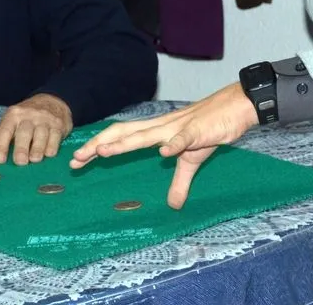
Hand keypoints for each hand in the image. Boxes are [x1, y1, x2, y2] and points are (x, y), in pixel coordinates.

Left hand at [0, 94, 72, 164]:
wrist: (52, 102)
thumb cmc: (23, 119)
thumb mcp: (5, 126)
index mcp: (12, 116)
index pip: (5, 130)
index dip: (1, 145)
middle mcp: (28, 116)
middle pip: (24, 133)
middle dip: (22, 148)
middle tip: (20, 162)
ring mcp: (45, 119)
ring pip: (41, 135)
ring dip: (38, 149)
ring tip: (35, 160)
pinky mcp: (59, 125)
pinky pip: (56, 137)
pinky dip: (52, 147)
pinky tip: (49, 154)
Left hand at [69, 82, 257, 208]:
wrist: (237, 106)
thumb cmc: (211, 129)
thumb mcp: (192, 160)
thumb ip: (179, 181)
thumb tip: (173, 205)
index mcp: (156, 132)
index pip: (121, 137)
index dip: (99, 146)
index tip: (78, 160)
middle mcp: (160, 127)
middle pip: (123, 133)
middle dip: (98, 145)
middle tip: (76, 159)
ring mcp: (177, 128)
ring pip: (145, 135)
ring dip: (123, 143)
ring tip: (102, 151)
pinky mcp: (197, 131)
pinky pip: (183, 138)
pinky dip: (173, 144)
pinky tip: (163, 153)